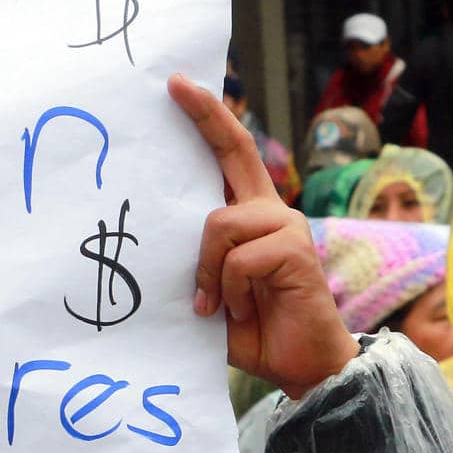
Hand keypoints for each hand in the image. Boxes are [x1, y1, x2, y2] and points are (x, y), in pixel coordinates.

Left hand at [168, 74, 357, 400]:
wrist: (300, 367)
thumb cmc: (252, 330)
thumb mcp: (208, 291)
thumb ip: (192, 261)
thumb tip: (152, 238)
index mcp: (249, 217)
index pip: (229, 157)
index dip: (207, 119)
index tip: (178, 85)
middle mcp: (271, 211)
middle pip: (237, 152)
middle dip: (206, 118)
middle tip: (174, 85)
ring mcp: (286, 226)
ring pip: (219, 224)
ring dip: (207, 271)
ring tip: (217, 306)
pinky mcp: (295, 249)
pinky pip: (238, 259)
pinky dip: (227, 291)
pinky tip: (240, 313)